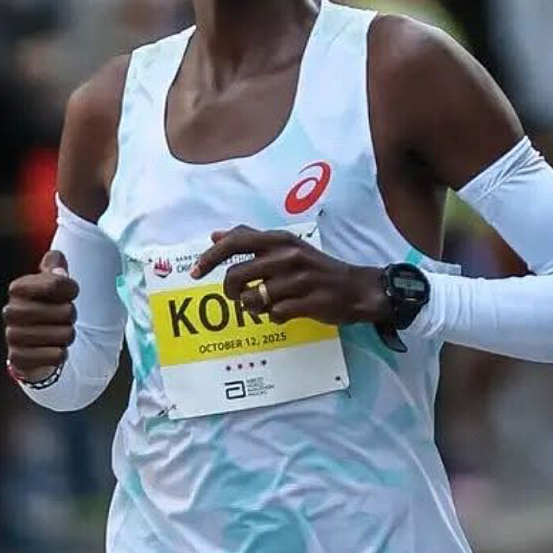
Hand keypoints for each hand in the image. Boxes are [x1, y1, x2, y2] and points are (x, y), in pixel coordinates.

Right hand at [3, 250, 78, 381]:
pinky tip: (51, 348)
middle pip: (67, 312)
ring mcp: (13, 336)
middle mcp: (11, 311)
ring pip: (66, 335)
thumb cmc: (46, 306)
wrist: (31, 342)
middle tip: (62, 317)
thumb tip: (59, 271)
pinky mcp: (19, 359)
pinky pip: (57, 356)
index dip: (71, 289)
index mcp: (18, 288)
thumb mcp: (52, 280)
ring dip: (67, 335)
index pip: (57, 283)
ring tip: (56, 332)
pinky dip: (60, 353)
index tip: (69, 293)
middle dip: (71, 315)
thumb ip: (55, 265)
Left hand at [191, 225, 388, 326]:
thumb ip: (251, 239)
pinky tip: (286, 312)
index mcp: (280, 240)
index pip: (236, 241)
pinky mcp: (307, 302)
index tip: (195, 272)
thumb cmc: (315, 267)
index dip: (210, 257)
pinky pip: (274, 315)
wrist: (356, 289)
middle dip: (232, 291)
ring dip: (254, 307)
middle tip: (240, 295)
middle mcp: (287, 256)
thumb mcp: (286, 246)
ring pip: (253, 299)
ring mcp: (298, 280)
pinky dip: (274, 317)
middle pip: (237, 275)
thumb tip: (215, 235)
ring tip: (267, 304)